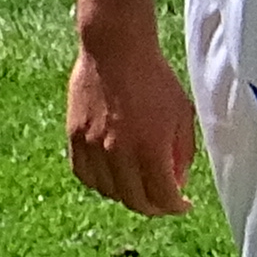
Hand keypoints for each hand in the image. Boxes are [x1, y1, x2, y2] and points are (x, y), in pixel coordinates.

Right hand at [67, 35, 197, 214]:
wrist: (116, 49)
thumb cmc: (155, 79)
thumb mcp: (182, 115)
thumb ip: (181, 153)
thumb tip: (176, 181)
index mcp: (150, 149)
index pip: (162, 197)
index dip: (175, 207)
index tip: (182, 205)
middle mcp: (118, 153)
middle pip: (134, 201)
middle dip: (153, 207)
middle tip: (162, 203)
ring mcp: (92, 146)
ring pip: (108, 191)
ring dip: (126, 196)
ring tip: (139, 187)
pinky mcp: (74, 136)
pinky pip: (84, 175)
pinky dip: (100, 183)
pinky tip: (112, 178)